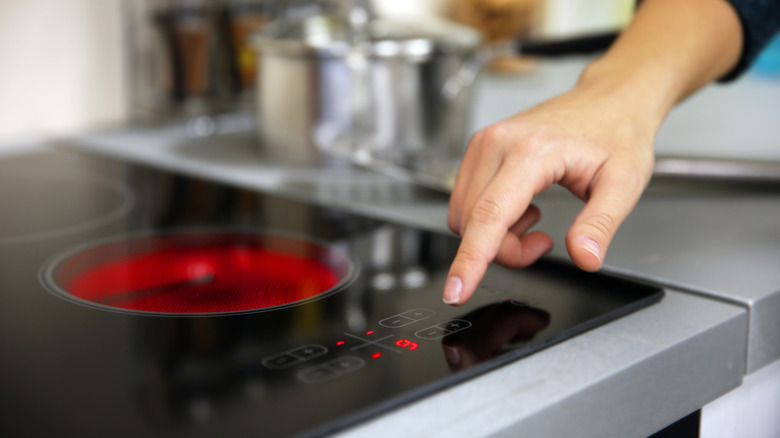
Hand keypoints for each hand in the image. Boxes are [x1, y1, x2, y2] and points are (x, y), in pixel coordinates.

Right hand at [443, 87, 655, 304]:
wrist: (610, 99)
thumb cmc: (617, 134)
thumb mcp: (624, 184)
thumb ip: (600, 225)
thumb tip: (584, 258)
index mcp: (530, 152)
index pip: (489, 216)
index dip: (470, 260)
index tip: (456, 291)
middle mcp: (497, 144)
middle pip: (475, 224)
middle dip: (504, 250)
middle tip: (544, 243)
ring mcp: (483, 144)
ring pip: (465, 216)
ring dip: (495, 236)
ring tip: (536, 221)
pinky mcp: (479, 149)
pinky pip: (467, 201)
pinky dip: (490, 219)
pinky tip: (523, 207)